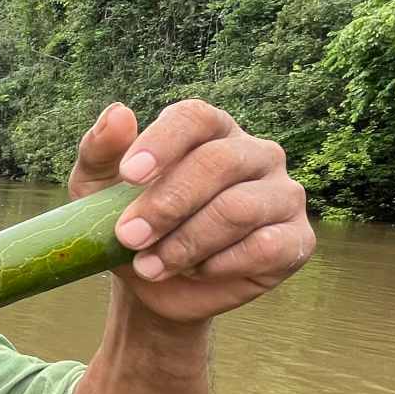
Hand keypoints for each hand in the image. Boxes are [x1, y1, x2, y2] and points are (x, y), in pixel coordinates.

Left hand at [71, 100, 313, 324]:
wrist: (154, 281)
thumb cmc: (129, 221)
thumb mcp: (97, 190)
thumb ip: (100, 151)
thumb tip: (118, 112)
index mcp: (211, 130)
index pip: (195, 118)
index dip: (162, 143)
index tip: (128, 175)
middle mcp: (254, 154)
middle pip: (217, 163)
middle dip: (167, 204)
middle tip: (128, 237)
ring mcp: (282, 194)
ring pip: (238, 209)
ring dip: (186, 242)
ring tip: (150, 265)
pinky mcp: (297, 239)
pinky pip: (265, 247)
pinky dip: (220, 265)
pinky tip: (196, 271)